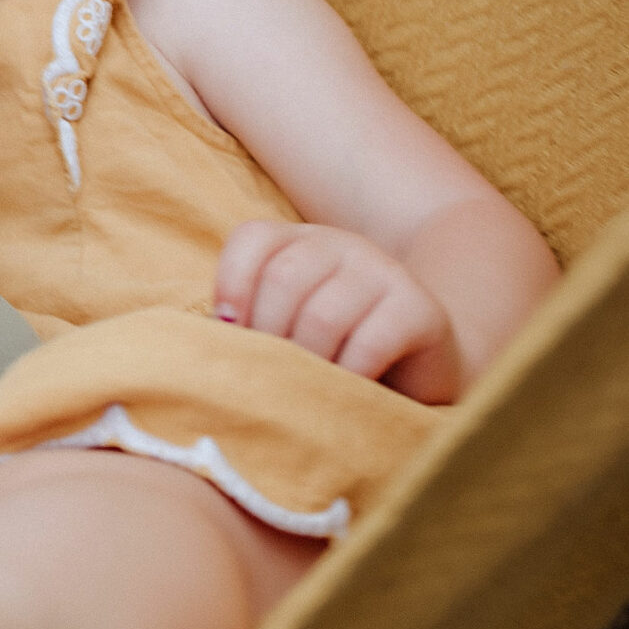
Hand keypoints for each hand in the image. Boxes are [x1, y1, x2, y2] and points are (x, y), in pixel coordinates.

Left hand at [214, 220, 457, 397]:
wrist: (422, 365)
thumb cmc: (334, 351)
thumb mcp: (285, 327)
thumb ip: (248, 323)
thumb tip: (206, 344)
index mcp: (300, 241)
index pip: (253, 239)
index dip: (232, 285)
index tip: (229, 330)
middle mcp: (342, 245)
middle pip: (283, 279)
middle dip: (268, 337)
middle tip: (273, 374)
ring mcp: (384, 271)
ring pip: (322, 315)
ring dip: (307, 363)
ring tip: (308, 388)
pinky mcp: (420, 309)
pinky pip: (370, 343)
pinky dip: (348, 375)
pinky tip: (346, 389)